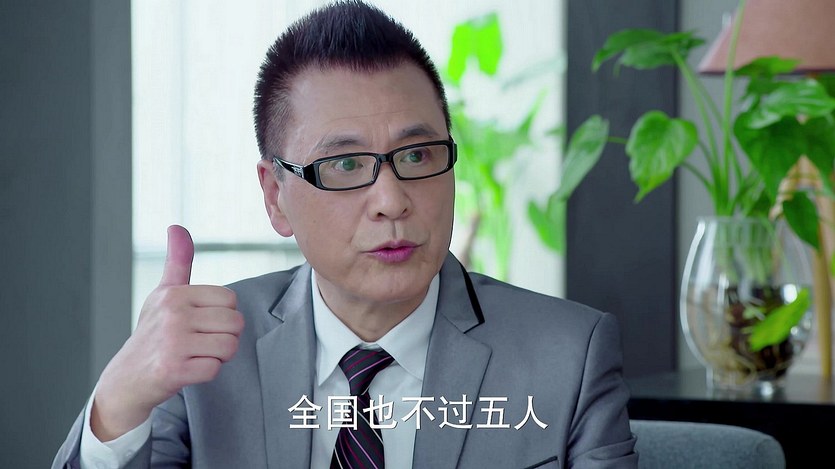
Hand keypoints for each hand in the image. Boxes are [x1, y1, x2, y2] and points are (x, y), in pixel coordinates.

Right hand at [90, 225, 243, 440]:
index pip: (230, 299)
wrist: (126, 380)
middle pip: (235, 323)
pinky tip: (187, 370)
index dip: (222, 315)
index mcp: (174, 294)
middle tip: (199, 343)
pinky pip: (215, 368)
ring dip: (218, 356)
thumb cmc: (153, 334)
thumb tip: (176, 226)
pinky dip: (207, 372)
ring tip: (195, 355)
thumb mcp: (163, 294)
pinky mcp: (173, 370)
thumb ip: (177, 262)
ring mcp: (172, 342)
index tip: (200, 324)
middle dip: (225, 336)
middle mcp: (172, 314)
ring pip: (229, 346)